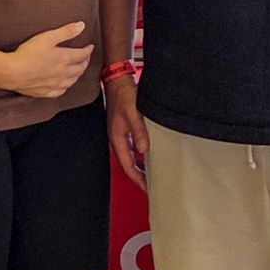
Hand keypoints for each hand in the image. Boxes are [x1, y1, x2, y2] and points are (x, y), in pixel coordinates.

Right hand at [0, 22, 92, 99]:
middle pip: (79, 69)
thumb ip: (66, 31)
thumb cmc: (29, 53)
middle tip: (85, 58)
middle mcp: (62, 73)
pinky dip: (64, 88)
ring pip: (71, 81)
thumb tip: (81, 26)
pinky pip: (59, 92)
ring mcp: (54, 84)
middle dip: (84, 63)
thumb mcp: (48, 37)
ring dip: (77, 75)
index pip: (81, 55)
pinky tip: (63, 86)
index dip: (87, 50)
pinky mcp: (44, 92)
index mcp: (64, 58)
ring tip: (78, 71)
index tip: (90, 47)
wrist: (13, 72)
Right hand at [105, 72, 148, 190]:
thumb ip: (139, 131)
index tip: (147, 188)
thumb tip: (144, 150)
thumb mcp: (133, 113)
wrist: (117, 81)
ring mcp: (120, 135)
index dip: (137, 179)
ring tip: (152, 174)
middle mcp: (117, 139)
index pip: (127, 166)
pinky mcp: (124, 129)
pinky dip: (140, 155)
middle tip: (151, 186)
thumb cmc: (123, 95)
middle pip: (128, 164)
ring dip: (140, 166)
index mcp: (117, 139)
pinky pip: (132, 147)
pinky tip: (149, 155)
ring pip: (130, 157)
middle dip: (139, 176)